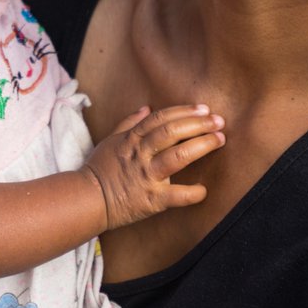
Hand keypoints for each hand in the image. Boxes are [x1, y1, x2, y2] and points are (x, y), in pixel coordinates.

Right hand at [82, 104, 224, 230]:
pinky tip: (204, 190)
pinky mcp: (151, 200)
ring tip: (219, 139)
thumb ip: (129, 123)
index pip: (161, 118)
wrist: (88, 199)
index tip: (204, 109)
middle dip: (198, 124)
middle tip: (219, 121)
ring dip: (201, 146)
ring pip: (177, 156)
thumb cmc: (100, 169)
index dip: (184, 111)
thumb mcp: (111, 140)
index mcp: (132, 139)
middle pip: (172, 132)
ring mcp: (147, 176)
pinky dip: (192, 193)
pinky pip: (175, 196)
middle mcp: (141, 154)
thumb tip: (147, 108)